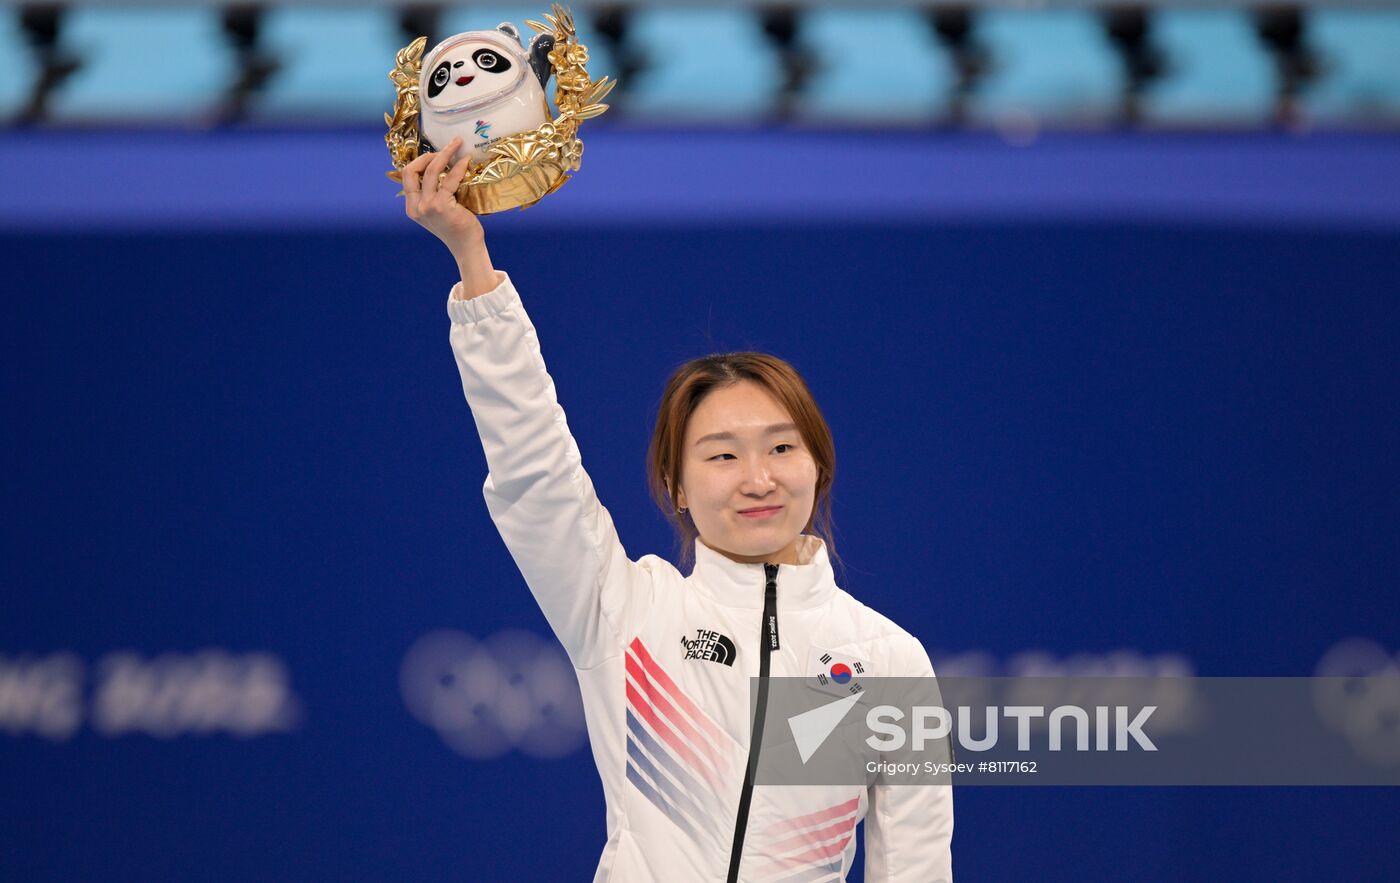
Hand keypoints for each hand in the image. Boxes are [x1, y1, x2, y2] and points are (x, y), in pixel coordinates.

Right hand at [401, 137, 483, 256]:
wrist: (467, 246)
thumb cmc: (456, 226)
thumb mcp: (438, 210)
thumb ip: (432, 193)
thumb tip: (439, 165)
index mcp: (412, 207)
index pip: (407, 176)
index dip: (420, 161)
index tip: (435, 154)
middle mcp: (416, 207)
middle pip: (413, 170)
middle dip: (429, 154)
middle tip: (448, 147)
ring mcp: (427, 206)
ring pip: (432, 171)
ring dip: (446, 154)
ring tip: (458, 145)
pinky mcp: (441, 206)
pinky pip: (449, 179)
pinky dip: (458, 167)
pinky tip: (466, 161)